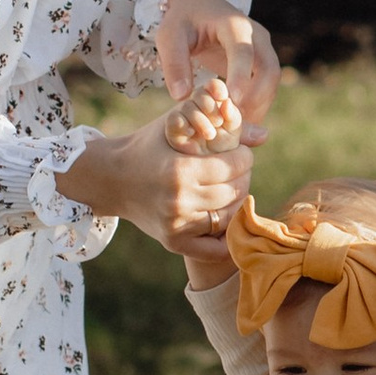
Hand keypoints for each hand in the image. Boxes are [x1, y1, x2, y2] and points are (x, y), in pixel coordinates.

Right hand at [68, 99, 251, 251]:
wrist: (111, 178)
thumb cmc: (148, 146)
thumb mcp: (178, 126)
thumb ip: (220, 125)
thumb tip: (265, 135)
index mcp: (180, 170)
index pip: (234, 166)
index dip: (244, 157)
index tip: (241, 154)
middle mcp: (179, 200)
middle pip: (234, 192)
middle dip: (243, 178)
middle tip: (239, 171)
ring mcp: (176, 224)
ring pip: (227, 217)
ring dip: (237, 202)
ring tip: (232, 189)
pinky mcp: (173, 242)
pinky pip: (214, 249)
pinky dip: (226, 237)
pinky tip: (227, 219)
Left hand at [157, 0, 277, 142]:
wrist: (199, 4)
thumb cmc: (182, 20)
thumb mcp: (169, 36)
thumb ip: (173, 63)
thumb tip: (181, 96)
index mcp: (233, 24)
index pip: (243, 51)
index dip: (240, 76)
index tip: (234, 101)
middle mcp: (255, 35)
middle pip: (268, 69)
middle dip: (256, 98)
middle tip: (236, 123)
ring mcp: (262, 47)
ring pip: (272, 79)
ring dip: (259, 105)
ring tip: (238, 128)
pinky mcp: (261, 60)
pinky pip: (267, 84)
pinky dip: (257, 103)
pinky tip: (240, 121)